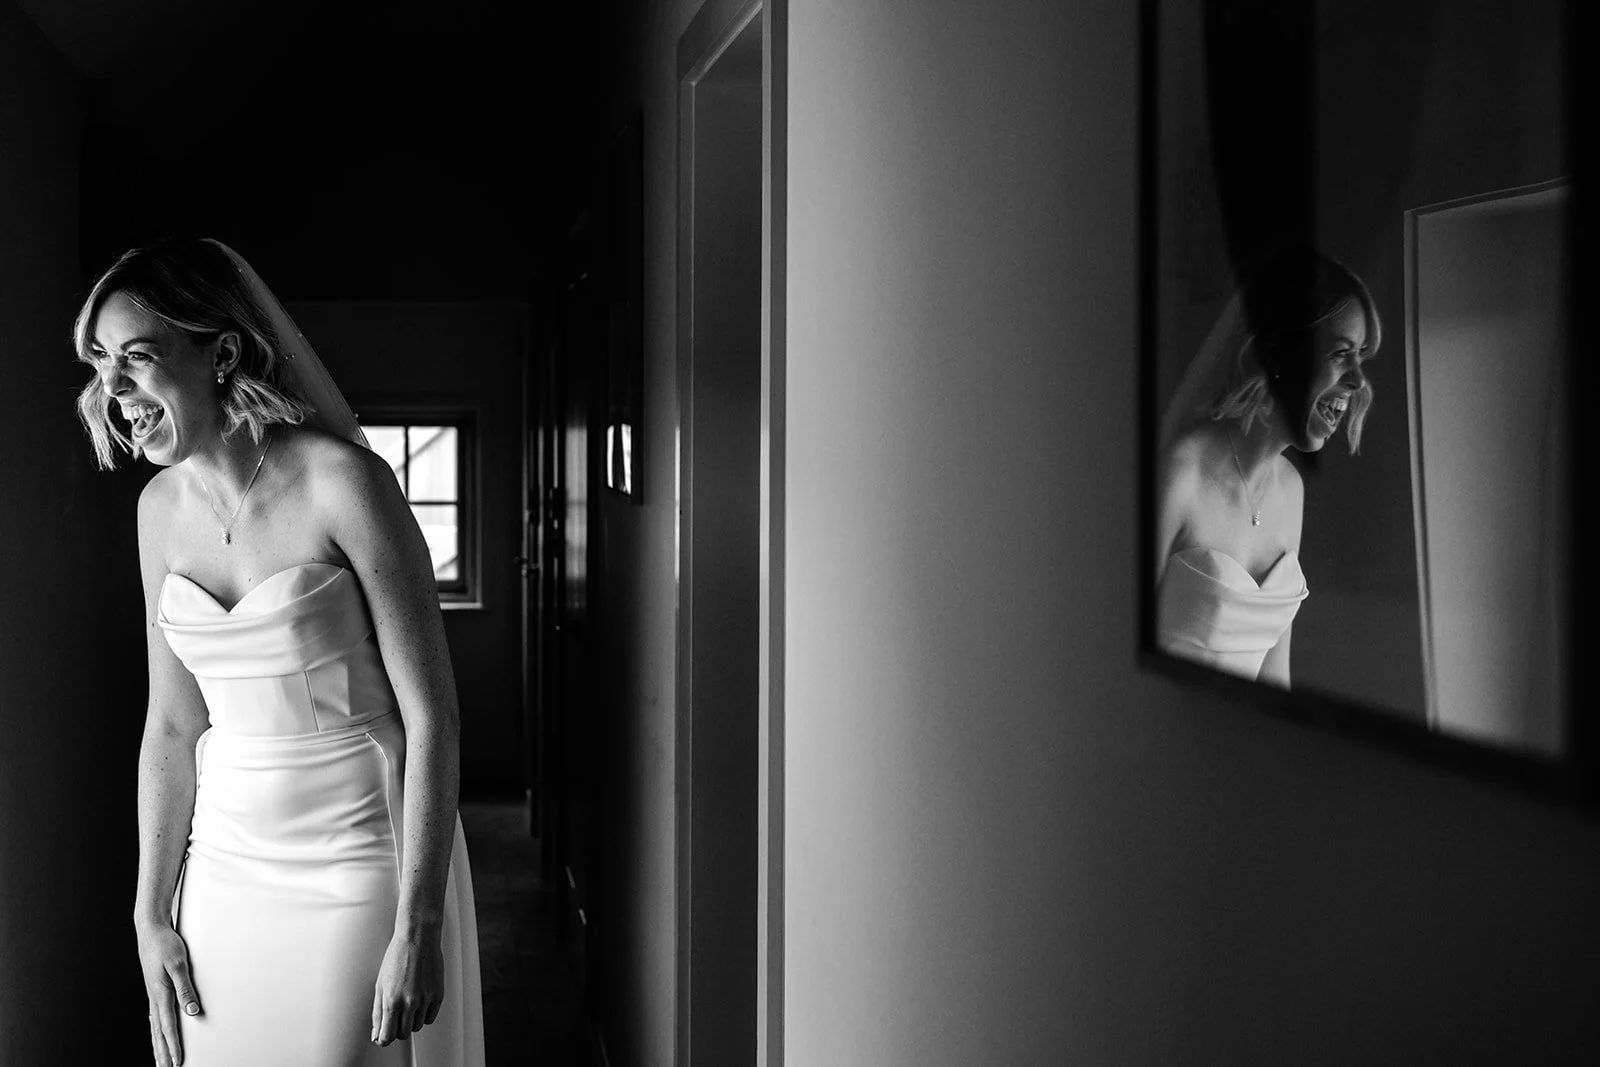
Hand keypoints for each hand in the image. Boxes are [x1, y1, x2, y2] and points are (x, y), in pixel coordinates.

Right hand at [136, 922, 201, 1066]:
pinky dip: (156, 1030)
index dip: (174, 1046)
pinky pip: (155, 1015)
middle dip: (164, 1052)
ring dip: (159, 1044)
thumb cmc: (166, 944)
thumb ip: (185, 988)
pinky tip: (157, 1034)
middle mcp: (154, 997)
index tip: (178, 1062)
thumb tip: (191, 1011)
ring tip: (161, 1059)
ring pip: (155, 1026)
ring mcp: (152, 993)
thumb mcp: (179, 964)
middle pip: (158, 1032)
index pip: (168, 1026)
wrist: (150, 929)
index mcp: (160, 994)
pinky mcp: (154, 988)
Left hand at [370, 928, 444, 1045]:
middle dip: (397, 1029)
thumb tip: (376, 1034)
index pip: (387, 1036)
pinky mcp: (438, 994)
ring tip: (408, 1004)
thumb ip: (378, 1012)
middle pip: (403, 1034)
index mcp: (391, 1000)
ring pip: (418, 1027)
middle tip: (396, 1016)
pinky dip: (424, 1014)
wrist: (418, 938)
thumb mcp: (380, 985)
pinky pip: (431, 1018)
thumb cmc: (397, 958)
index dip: (384, 1039)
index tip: (384, 1036)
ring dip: (411, 1021)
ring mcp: (426, 998)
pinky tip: (420, 1001)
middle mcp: (409, 1002)